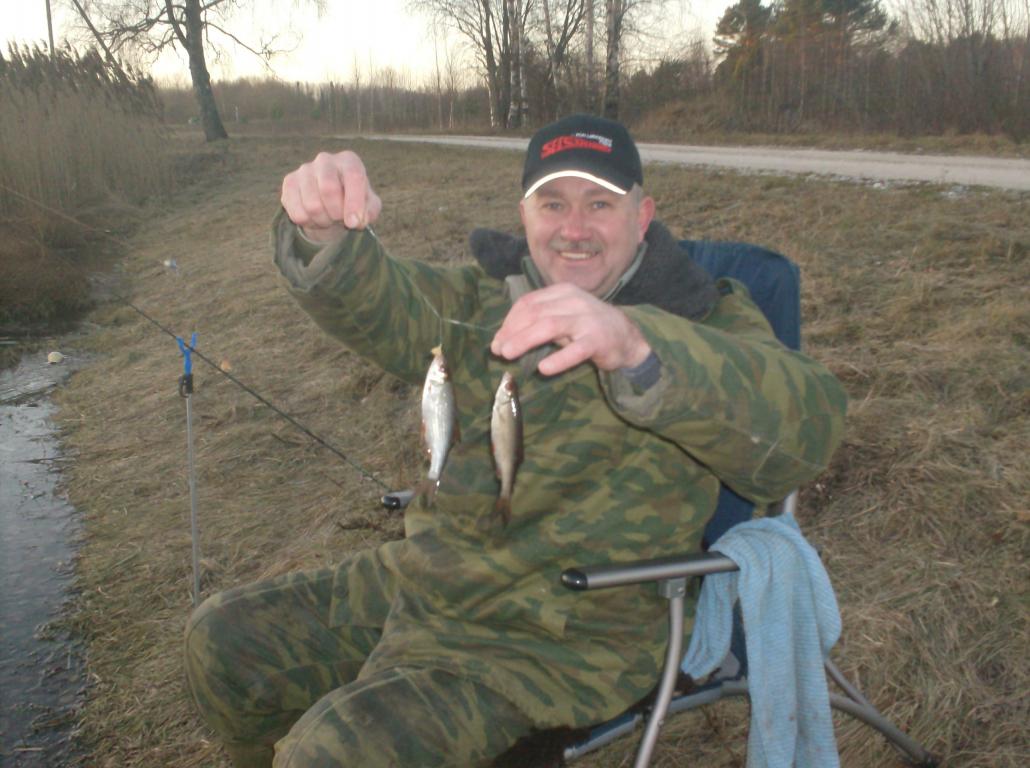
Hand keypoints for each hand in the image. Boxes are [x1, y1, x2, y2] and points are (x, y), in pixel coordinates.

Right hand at [280, 151, 382, 241]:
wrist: (329, 203)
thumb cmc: (352, 201)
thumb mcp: (369, 206)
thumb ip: (370, 211)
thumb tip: (357, 220)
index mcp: (349, 161)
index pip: (354, 176)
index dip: (354, 202)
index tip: (354, 223)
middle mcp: (326, 160)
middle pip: (329, 189)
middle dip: (337, 213)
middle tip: (340, 219)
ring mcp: (305, 169)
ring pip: (312, 205)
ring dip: (323, 220)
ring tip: (328, 218)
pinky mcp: (289, 182)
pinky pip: (297, 212)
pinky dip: (309, 223)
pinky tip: (314, 217)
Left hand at [491, 283, 651, 375]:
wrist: (625, 336)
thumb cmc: (586, 327)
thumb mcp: (562, 317)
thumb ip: (537, 322)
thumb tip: (503, 339)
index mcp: (562, 292)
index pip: (528, 303)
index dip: (509, 322)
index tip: (497, 341)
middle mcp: (573, 301)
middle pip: (534, 313)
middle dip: (512, 332)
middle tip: (499, 350)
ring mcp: (586, 320)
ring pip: (549, 326)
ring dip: (525, 340)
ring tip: (508, 354)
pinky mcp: (597, 340)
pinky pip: (575, 350)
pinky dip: (558, 359)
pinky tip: (543, 369)